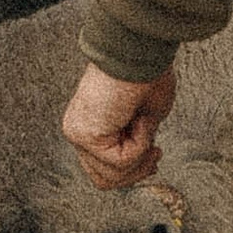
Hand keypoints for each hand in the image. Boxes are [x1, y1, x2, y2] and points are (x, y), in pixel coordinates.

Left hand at [62, 62, 176, 191]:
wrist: (140, 52)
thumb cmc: (146, 74)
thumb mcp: (145, 118)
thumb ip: (136, 142)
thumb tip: (142, 164)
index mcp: (89, 124)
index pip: (102, 168)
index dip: (132, 171)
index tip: (154, 155)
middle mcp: (78, 131)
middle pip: (104, 180)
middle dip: (136, 172)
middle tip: (155, 152)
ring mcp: (78, 134)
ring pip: (111, 176)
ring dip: (139, 156)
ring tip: (144, 125)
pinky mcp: (85, 136)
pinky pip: (119, 161)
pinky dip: (139, 145)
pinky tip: (139, 120)